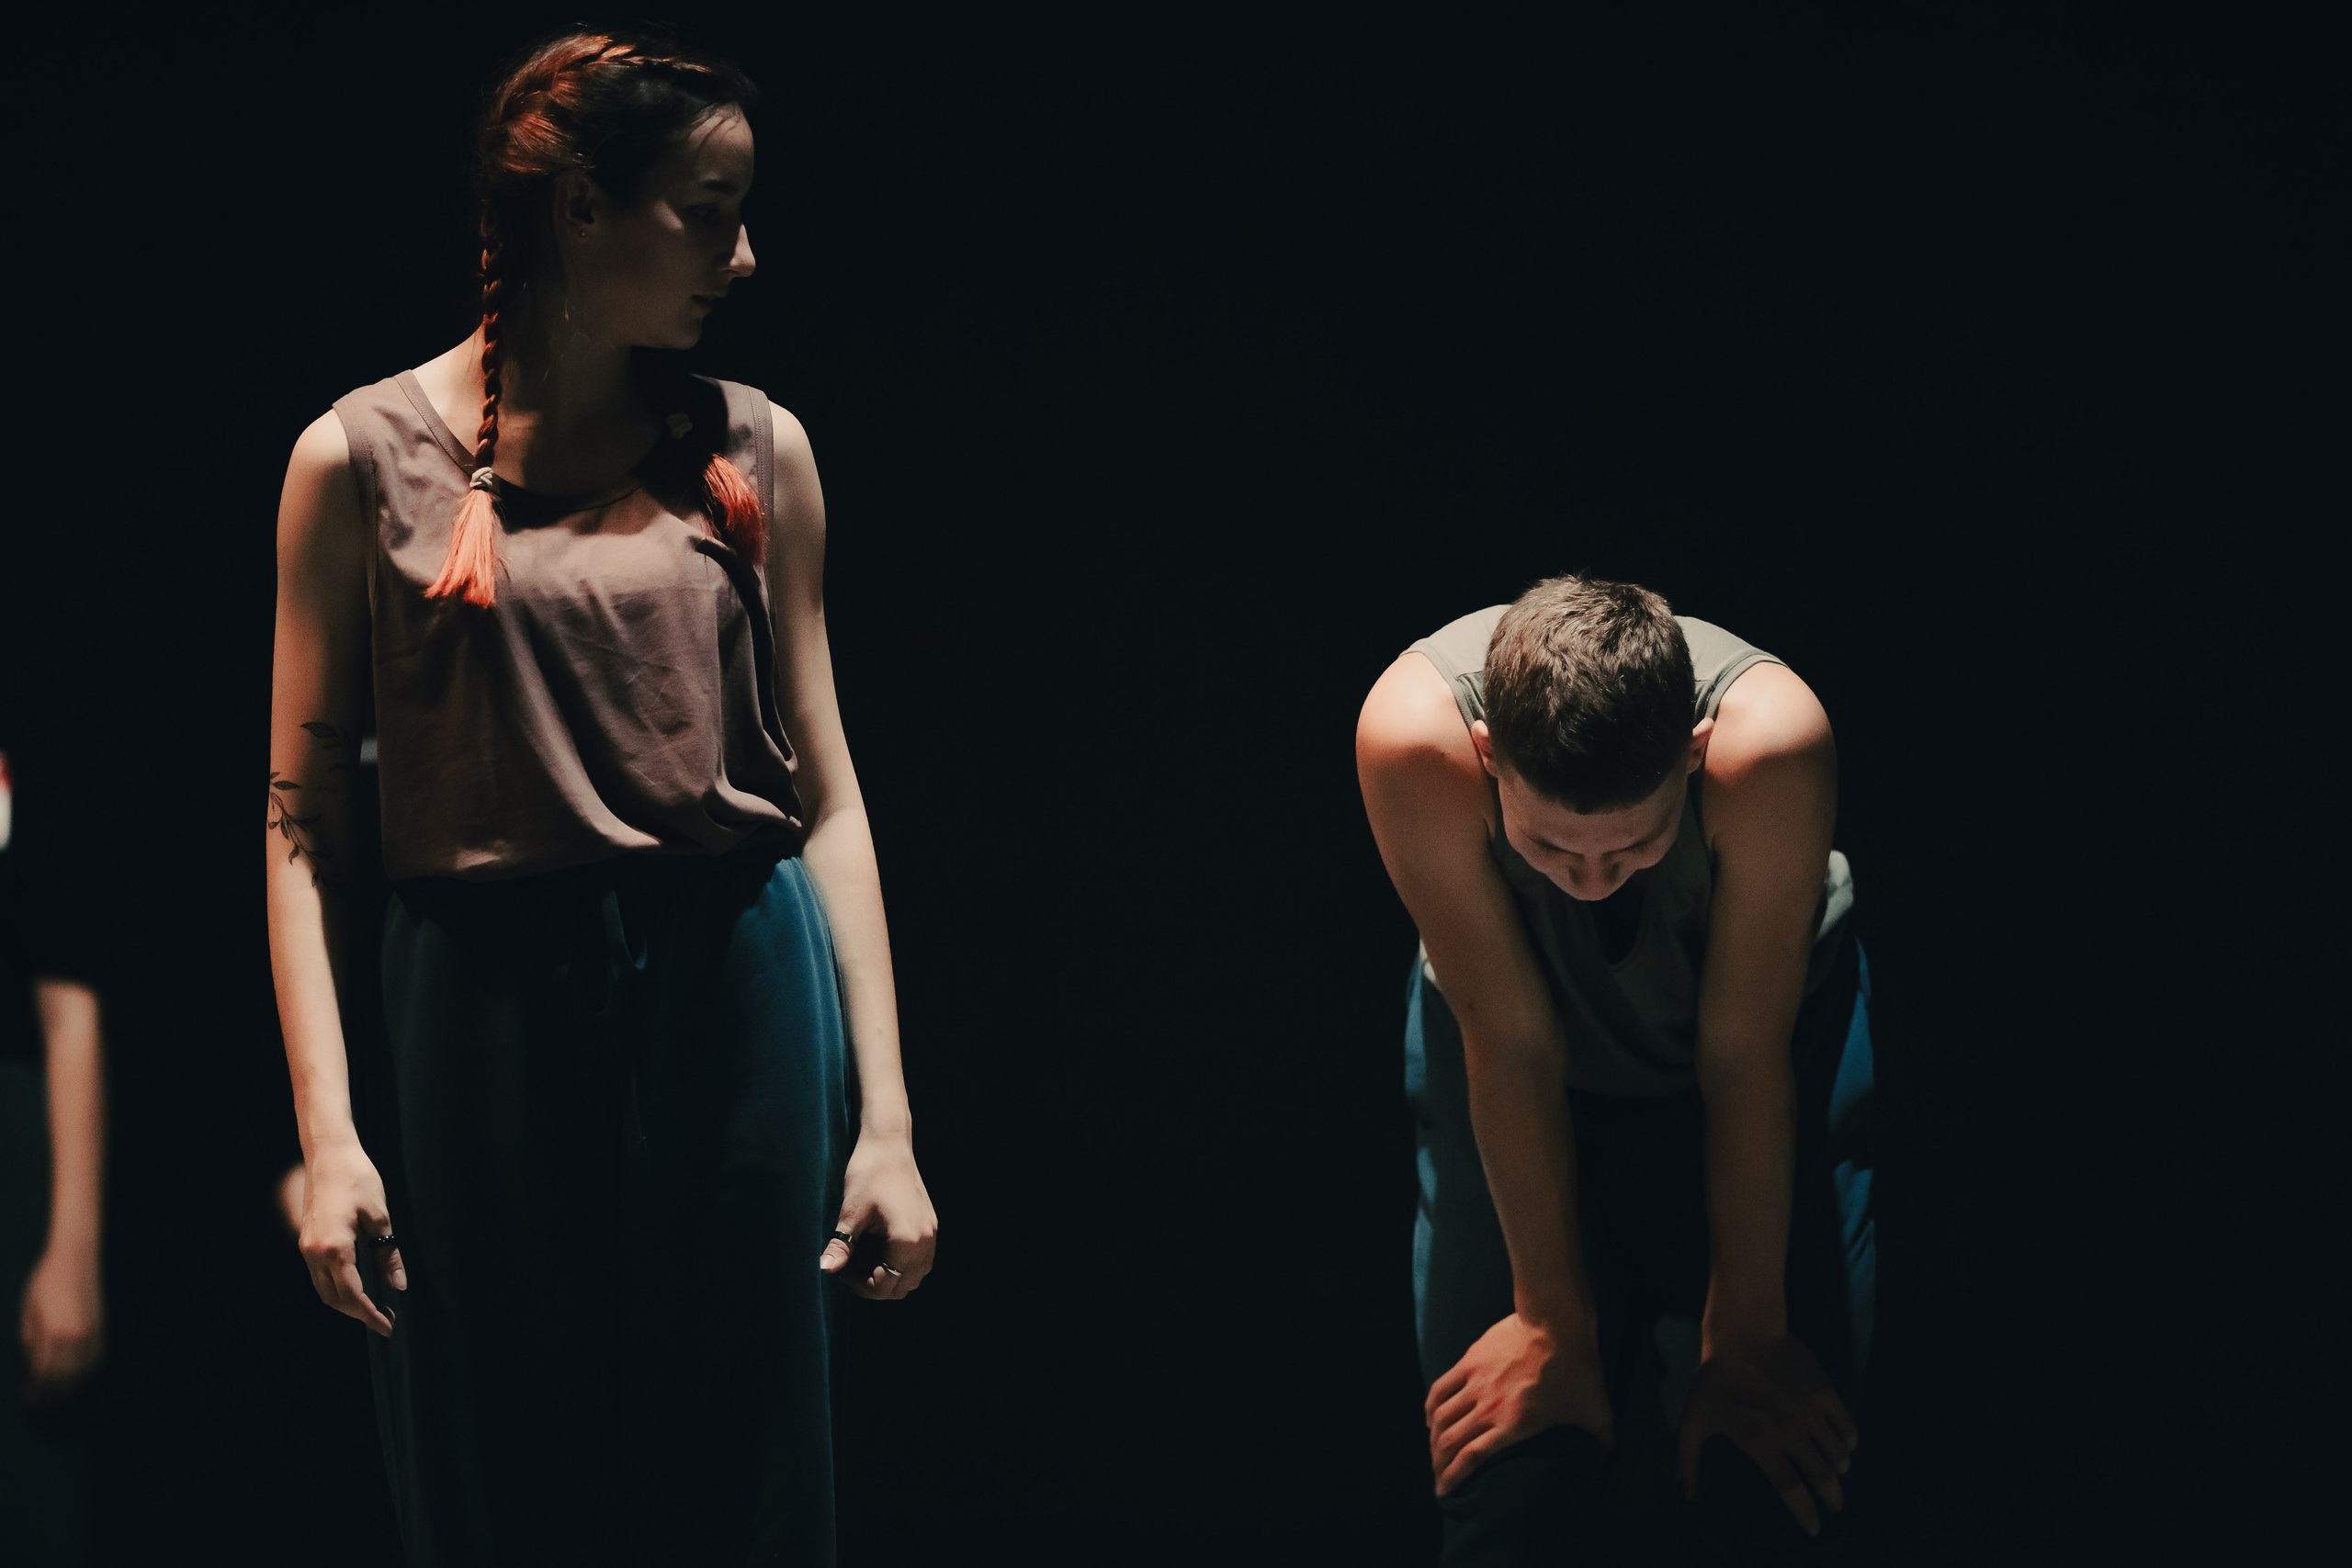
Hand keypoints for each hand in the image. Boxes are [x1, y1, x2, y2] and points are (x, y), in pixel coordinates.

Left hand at [19, 1243, 102, 1403]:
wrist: (77, 1256)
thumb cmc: (46, 1280)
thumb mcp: (28, 1312)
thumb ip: (31, 1341)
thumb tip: (33, 1366)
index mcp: (55, 1333)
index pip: (44, 1374)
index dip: (35, 1392)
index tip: (25, 1400)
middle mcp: (77, 1337)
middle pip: (65, 1379)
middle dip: (51, 1397)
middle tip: (38, 1407)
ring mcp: (93, 1333)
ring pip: (84, 1373)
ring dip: (69, 1389)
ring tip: (56, 1398)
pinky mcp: (102, 1328)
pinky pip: (95, 1360)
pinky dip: (84, 1375)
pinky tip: (75, 1378)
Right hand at [298, 1138, 402, 1336]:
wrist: (328, 1154)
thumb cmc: (356, 1178)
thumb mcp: (379, 1216)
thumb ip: (387, 1254)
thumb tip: (398, 1284)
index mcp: (334, 1248)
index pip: (352, 1295)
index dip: (370, 1315)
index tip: (387, 1326)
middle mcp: (314, 1253)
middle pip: (335, 1299)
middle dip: (359, 1313)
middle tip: (385, 1319)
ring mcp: (306, 1248)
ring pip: (323, 1290)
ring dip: (346, 1303)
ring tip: (372, 1307)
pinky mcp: (306, 1241)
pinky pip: (318, 1275)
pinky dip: (336, 1288)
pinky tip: (355, 1286)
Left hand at [818, 1131, 935, 1300]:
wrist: (889, 1143)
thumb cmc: (869, 1173)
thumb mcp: (851, 1212)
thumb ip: (841, 1246)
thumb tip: (824, 1270)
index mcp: (907, 1241)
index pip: (885, 1286)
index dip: (859, 1285)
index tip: (842, 1267)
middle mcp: (925, 1241)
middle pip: (902, 1287)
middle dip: (875, 1284)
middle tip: (851, 1265)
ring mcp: (931, 1232)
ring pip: (914, 1275)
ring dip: (890, 1275)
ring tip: (865, 1257)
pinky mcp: (929, 1224)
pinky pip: (921, 1259)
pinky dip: (901, 1263)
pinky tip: (879, 1246)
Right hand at [1425, 1312, 1613, 1495]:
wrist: (1556, 1323)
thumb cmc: (1576, 1367)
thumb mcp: (1596, 1409)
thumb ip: (1602, 1437)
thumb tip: (1609, 1453)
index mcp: (1513, 1424)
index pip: (1471, 1458)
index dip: (1452, 1478)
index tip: (1444, 1491)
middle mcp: (1488, 1407)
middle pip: (1449, 1441)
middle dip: (1438, 1464)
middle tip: (1437, 1477)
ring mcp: (1475, 1383)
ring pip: (1441, 1417)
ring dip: (1433, 1438)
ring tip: (1434, 1451)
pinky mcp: (1470, 1362)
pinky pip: (1440, 1389)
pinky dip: (1431, 1408)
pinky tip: (1431, 1419)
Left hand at [1676, 1332, 1856, 1535]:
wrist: (1743, 1332)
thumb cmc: (1716, 1377)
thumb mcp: (1693, 1418)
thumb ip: (1688, 1457)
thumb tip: (1685, 1491)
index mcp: (1763, 1444)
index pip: (1791, 1491)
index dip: (1805, 1515)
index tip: (1813, 1528)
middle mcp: (1793, 1433)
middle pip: (1823, 1477)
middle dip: (1832, 1498)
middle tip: (1834, 1505)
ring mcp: (1812, 1413)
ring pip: (1838, 1454)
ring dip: (1839, 1469)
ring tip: (1837, 1473)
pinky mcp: (1826, 1393)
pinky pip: (1847, 1426)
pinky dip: (1849, 1441)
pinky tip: (1845, 1445)